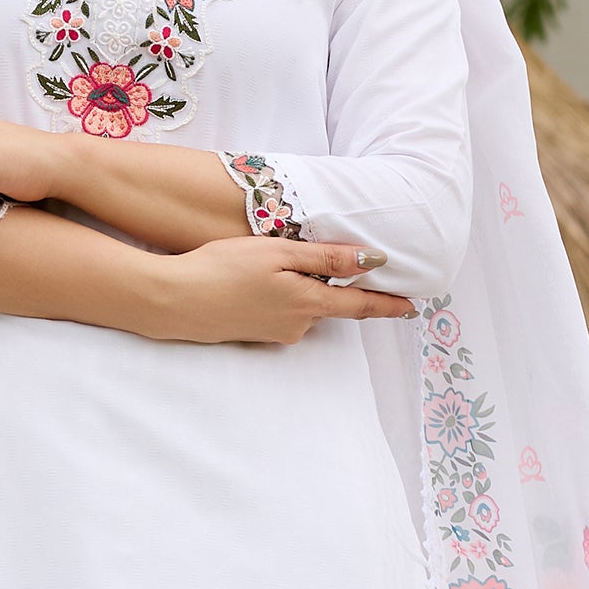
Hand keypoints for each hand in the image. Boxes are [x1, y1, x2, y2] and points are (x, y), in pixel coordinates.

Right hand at [142, 233, 414, 346]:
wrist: (175, 300)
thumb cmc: (223, 268)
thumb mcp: (279, 253)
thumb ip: (327, 258)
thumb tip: (372, 261)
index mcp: (309, 302)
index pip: (361, 306)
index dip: (388, 305)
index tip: (412, 308)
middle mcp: (298, 325)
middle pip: (328, 301)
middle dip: (326, 282)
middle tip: (299, 256)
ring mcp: (276, 333)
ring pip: (303, 306)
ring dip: (297, 287)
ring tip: (265, 265)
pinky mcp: (257, 335)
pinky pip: (282, 312)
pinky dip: (278, 297)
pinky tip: (252, 282)